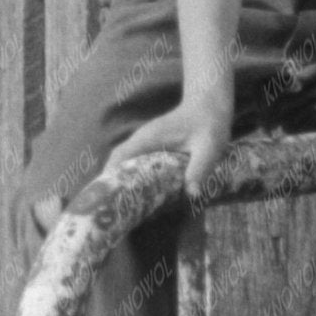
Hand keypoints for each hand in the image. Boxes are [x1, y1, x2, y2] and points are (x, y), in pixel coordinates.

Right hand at [102, 96, 234, 198]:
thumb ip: (200, 168)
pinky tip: (137, 195)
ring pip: (122, 162)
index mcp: (148, 138)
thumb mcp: (208, 147)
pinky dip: (130, 177)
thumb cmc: (208, 123)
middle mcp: (141, 140)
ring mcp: (144, 143)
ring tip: (121, 206)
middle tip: (112, 209)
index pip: (119, 157)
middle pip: (116, 162)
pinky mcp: (150, 147)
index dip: (110, 176)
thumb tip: (191, 194)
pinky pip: (133, 163)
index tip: (106, 197)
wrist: (209, 106)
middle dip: (111, 183)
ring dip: (119, 181)